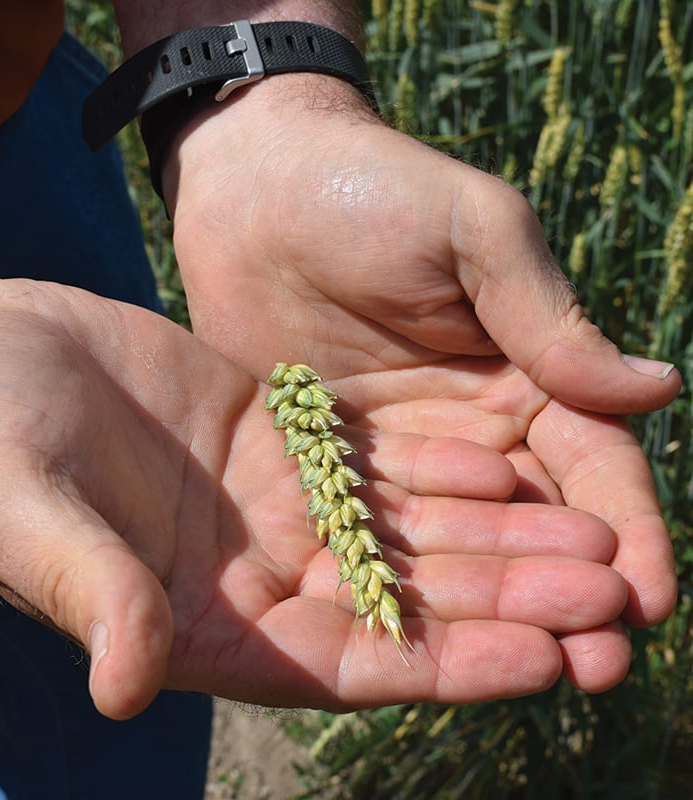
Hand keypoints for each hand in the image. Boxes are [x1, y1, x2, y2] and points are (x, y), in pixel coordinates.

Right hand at [0, 274, 628, 718]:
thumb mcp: (24, 515)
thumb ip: (90, 593)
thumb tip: (128, 689)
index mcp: (197, 623)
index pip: (344, 664)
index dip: (443, 666)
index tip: (543, 662)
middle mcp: (249, 574)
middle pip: (401, 601)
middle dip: (503, 599)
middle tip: (607, 591)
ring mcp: (271, 503)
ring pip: (406, 531)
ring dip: (497, 536)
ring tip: (593, 536)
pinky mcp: (279, 436)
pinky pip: (379, 460)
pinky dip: (445, 469)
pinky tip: (519, 464)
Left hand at [161, 74, 679, 660]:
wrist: (258, 191)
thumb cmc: (373, 190)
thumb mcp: (474, 234)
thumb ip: (546, 316)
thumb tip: (661, 390)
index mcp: (523, 371)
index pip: (591, 463)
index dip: (628, 528)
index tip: (649, 599)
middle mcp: (469, 427)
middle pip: (533, 524)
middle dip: (567, 591)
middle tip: (598, 668)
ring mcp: (399, 454)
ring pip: (459, 544)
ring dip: (494, 607)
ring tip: (533, 673)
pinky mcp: (328, 466)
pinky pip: (371, 532)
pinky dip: (400, 583)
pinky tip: (417, 638)